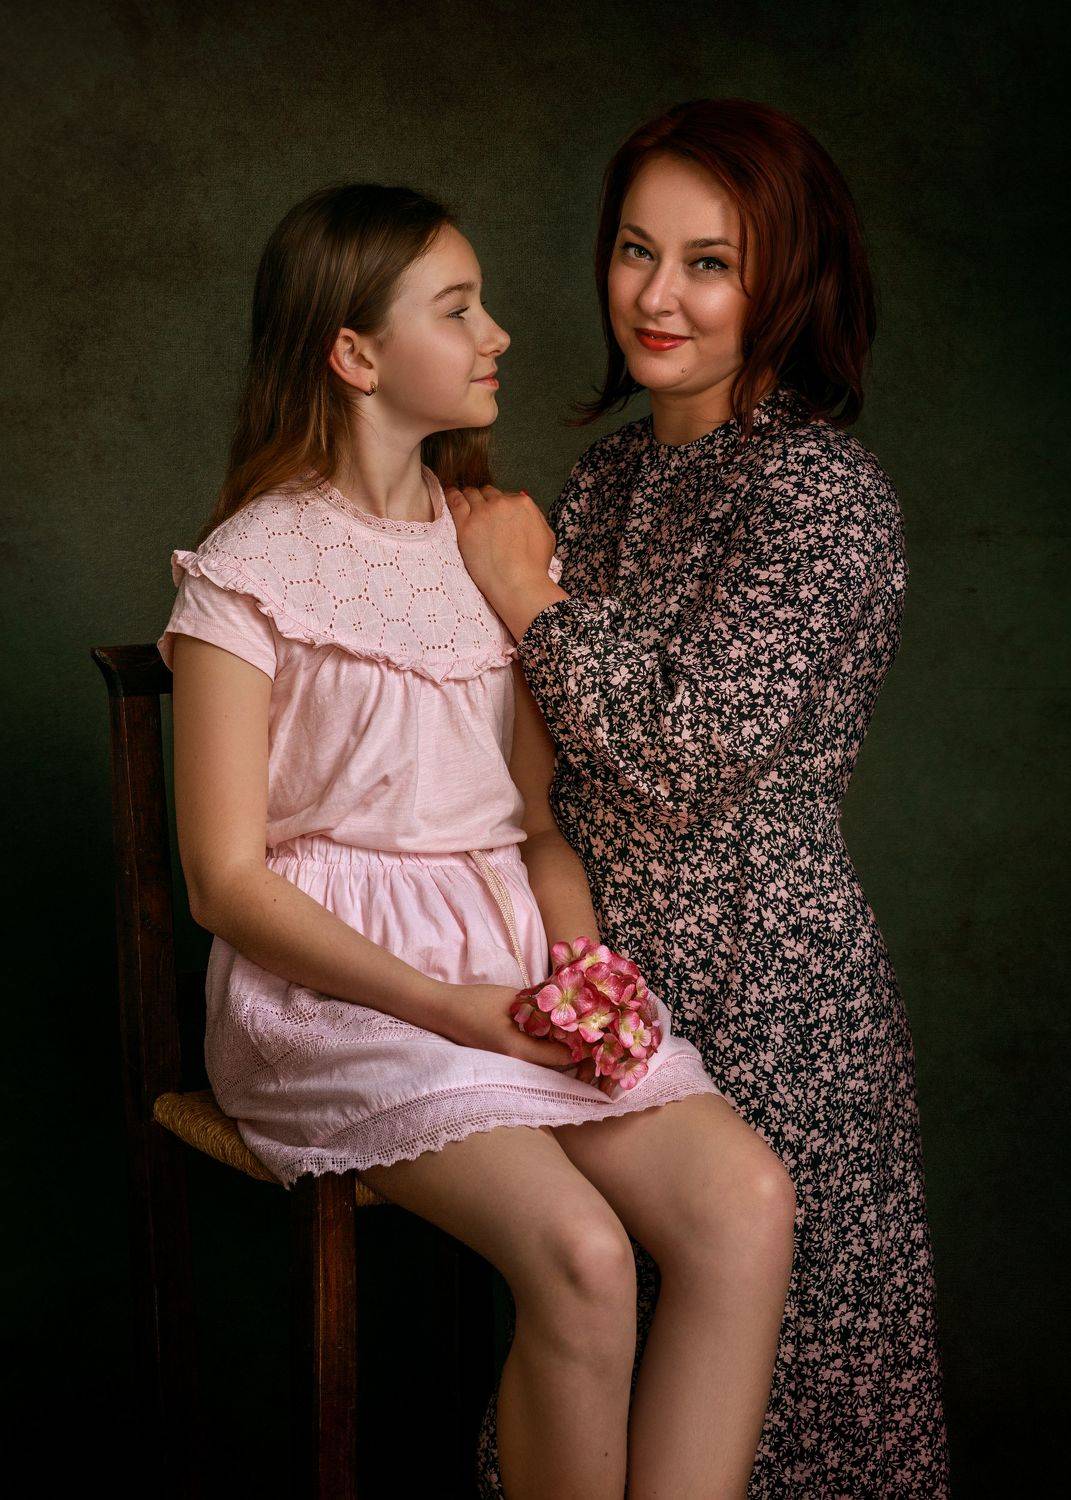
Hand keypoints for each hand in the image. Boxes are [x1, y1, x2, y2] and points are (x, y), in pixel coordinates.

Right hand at [438, 981, 577, 1070]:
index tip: (594, 1027)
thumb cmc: (475, 1002)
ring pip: (545, 1061)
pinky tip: (549, 1028)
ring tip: (572, 1025)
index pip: (563, 1057)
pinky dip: (544, 1046)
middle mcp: (517, 1063)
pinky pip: (532, 1057)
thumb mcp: (512, 998)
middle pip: (557, 1063)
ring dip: (558, 1047)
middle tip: (588, 1026)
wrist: (443, 1011)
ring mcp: (510, 1063)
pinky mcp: (504, 1058)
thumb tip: (568, 1002)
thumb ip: (541, 1003)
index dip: (581, 1044)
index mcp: (519, 1050)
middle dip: (573, 1047)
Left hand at [442, 484, 556, 600]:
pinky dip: (451, 495)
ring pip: (471, 494)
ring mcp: (483, 513)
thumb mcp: (547, 536)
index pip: (507, 496)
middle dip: (485, 500)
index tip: (497, 513)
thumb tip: (526, 511)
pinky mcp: (466, 525)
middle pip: (488, 493)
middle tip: (480, 510)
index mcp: (523, 504)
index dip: (501, 504)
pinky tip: (449, 493)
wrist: (518, 583)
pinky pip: (455, 501)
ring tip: (462, 499)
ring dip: (468, 496)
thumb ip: (536, 518)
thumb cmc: (534, 566)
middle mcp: (502, 503)